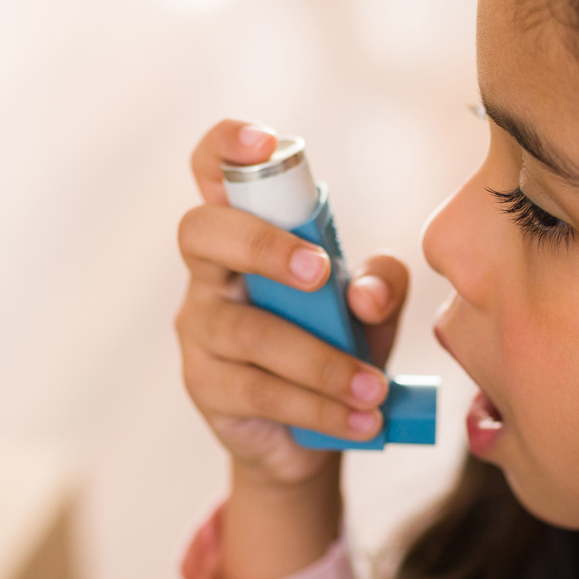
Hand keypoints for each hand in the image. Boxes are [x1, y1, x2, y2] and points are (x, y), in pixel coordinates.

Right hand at [176, 119, 412, 488]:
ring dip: (322, 362)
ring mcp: (199, 329)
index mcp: (244, 234)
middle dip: (262, 246)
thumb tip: (364, 295)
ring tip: (376, 390)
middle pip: (202, 234)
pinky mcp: (205, 385)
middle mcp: (210, 273)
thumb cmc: (335, 346)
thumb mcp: (369, 310)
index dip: (226, 146)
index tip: (265, 143)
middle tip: (319, 273)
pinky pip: (259, 391)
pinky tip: (362, 422)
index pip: (212, 172)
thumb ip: (380, 284)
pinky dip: (321, 408)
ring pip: (248, 331)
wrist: (312, 435)